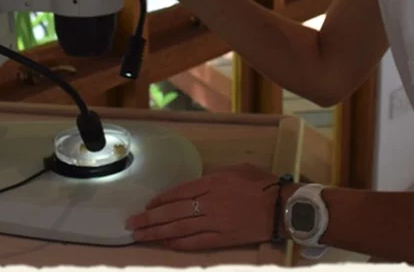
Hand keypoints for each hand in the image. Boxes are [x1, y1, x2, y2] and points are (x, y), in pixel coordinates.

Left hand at [125, 163, 287, 250]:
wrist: (283, 207)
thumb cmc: (263, 184)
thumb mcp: (237, 170)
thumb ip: (214, 178)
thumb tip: (198, 186)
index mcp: (213, 182)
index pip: (179, 192)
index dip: (160, 200)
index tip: (147, 205)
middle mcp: (210, 203)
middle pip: (173, 212)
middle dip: (149, 218)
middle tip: (131, 223)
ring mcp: (215, 222)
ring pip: (179, 229)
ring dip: (157, 232)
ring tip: (139, 235)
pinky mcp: (223, 238)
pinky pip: (195, 242)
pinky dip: (178, 243)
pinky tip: (165, 243)